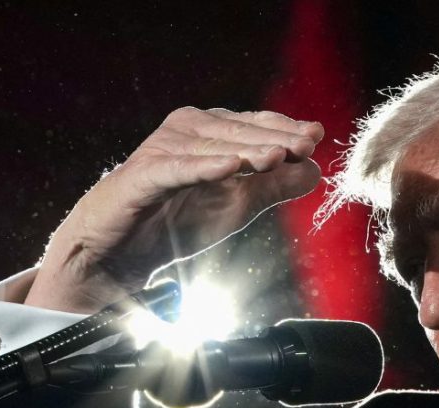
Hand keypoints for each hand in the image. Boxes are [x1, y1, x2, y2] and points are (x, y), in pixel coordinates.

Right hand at [24, 107, 323, 312]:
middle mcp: (190, 130)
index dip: (287, 130)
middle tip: (306, 145)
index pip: (258, 126)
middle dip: (276, 138)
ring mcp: (165, 147)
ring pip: (214, 147)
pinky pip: (178, 168)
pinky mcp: (144, 173)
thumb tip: (316, 172)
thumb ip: (274, 187)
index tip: (316, 138)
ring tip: (276, 157)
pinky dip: (203, 167)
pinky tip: (230, 168)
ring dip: (246, 151)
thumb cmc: (180, 221)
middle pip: (241, 132)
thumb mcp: (238, 206)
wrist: (122, 249)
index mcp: (214, 133)